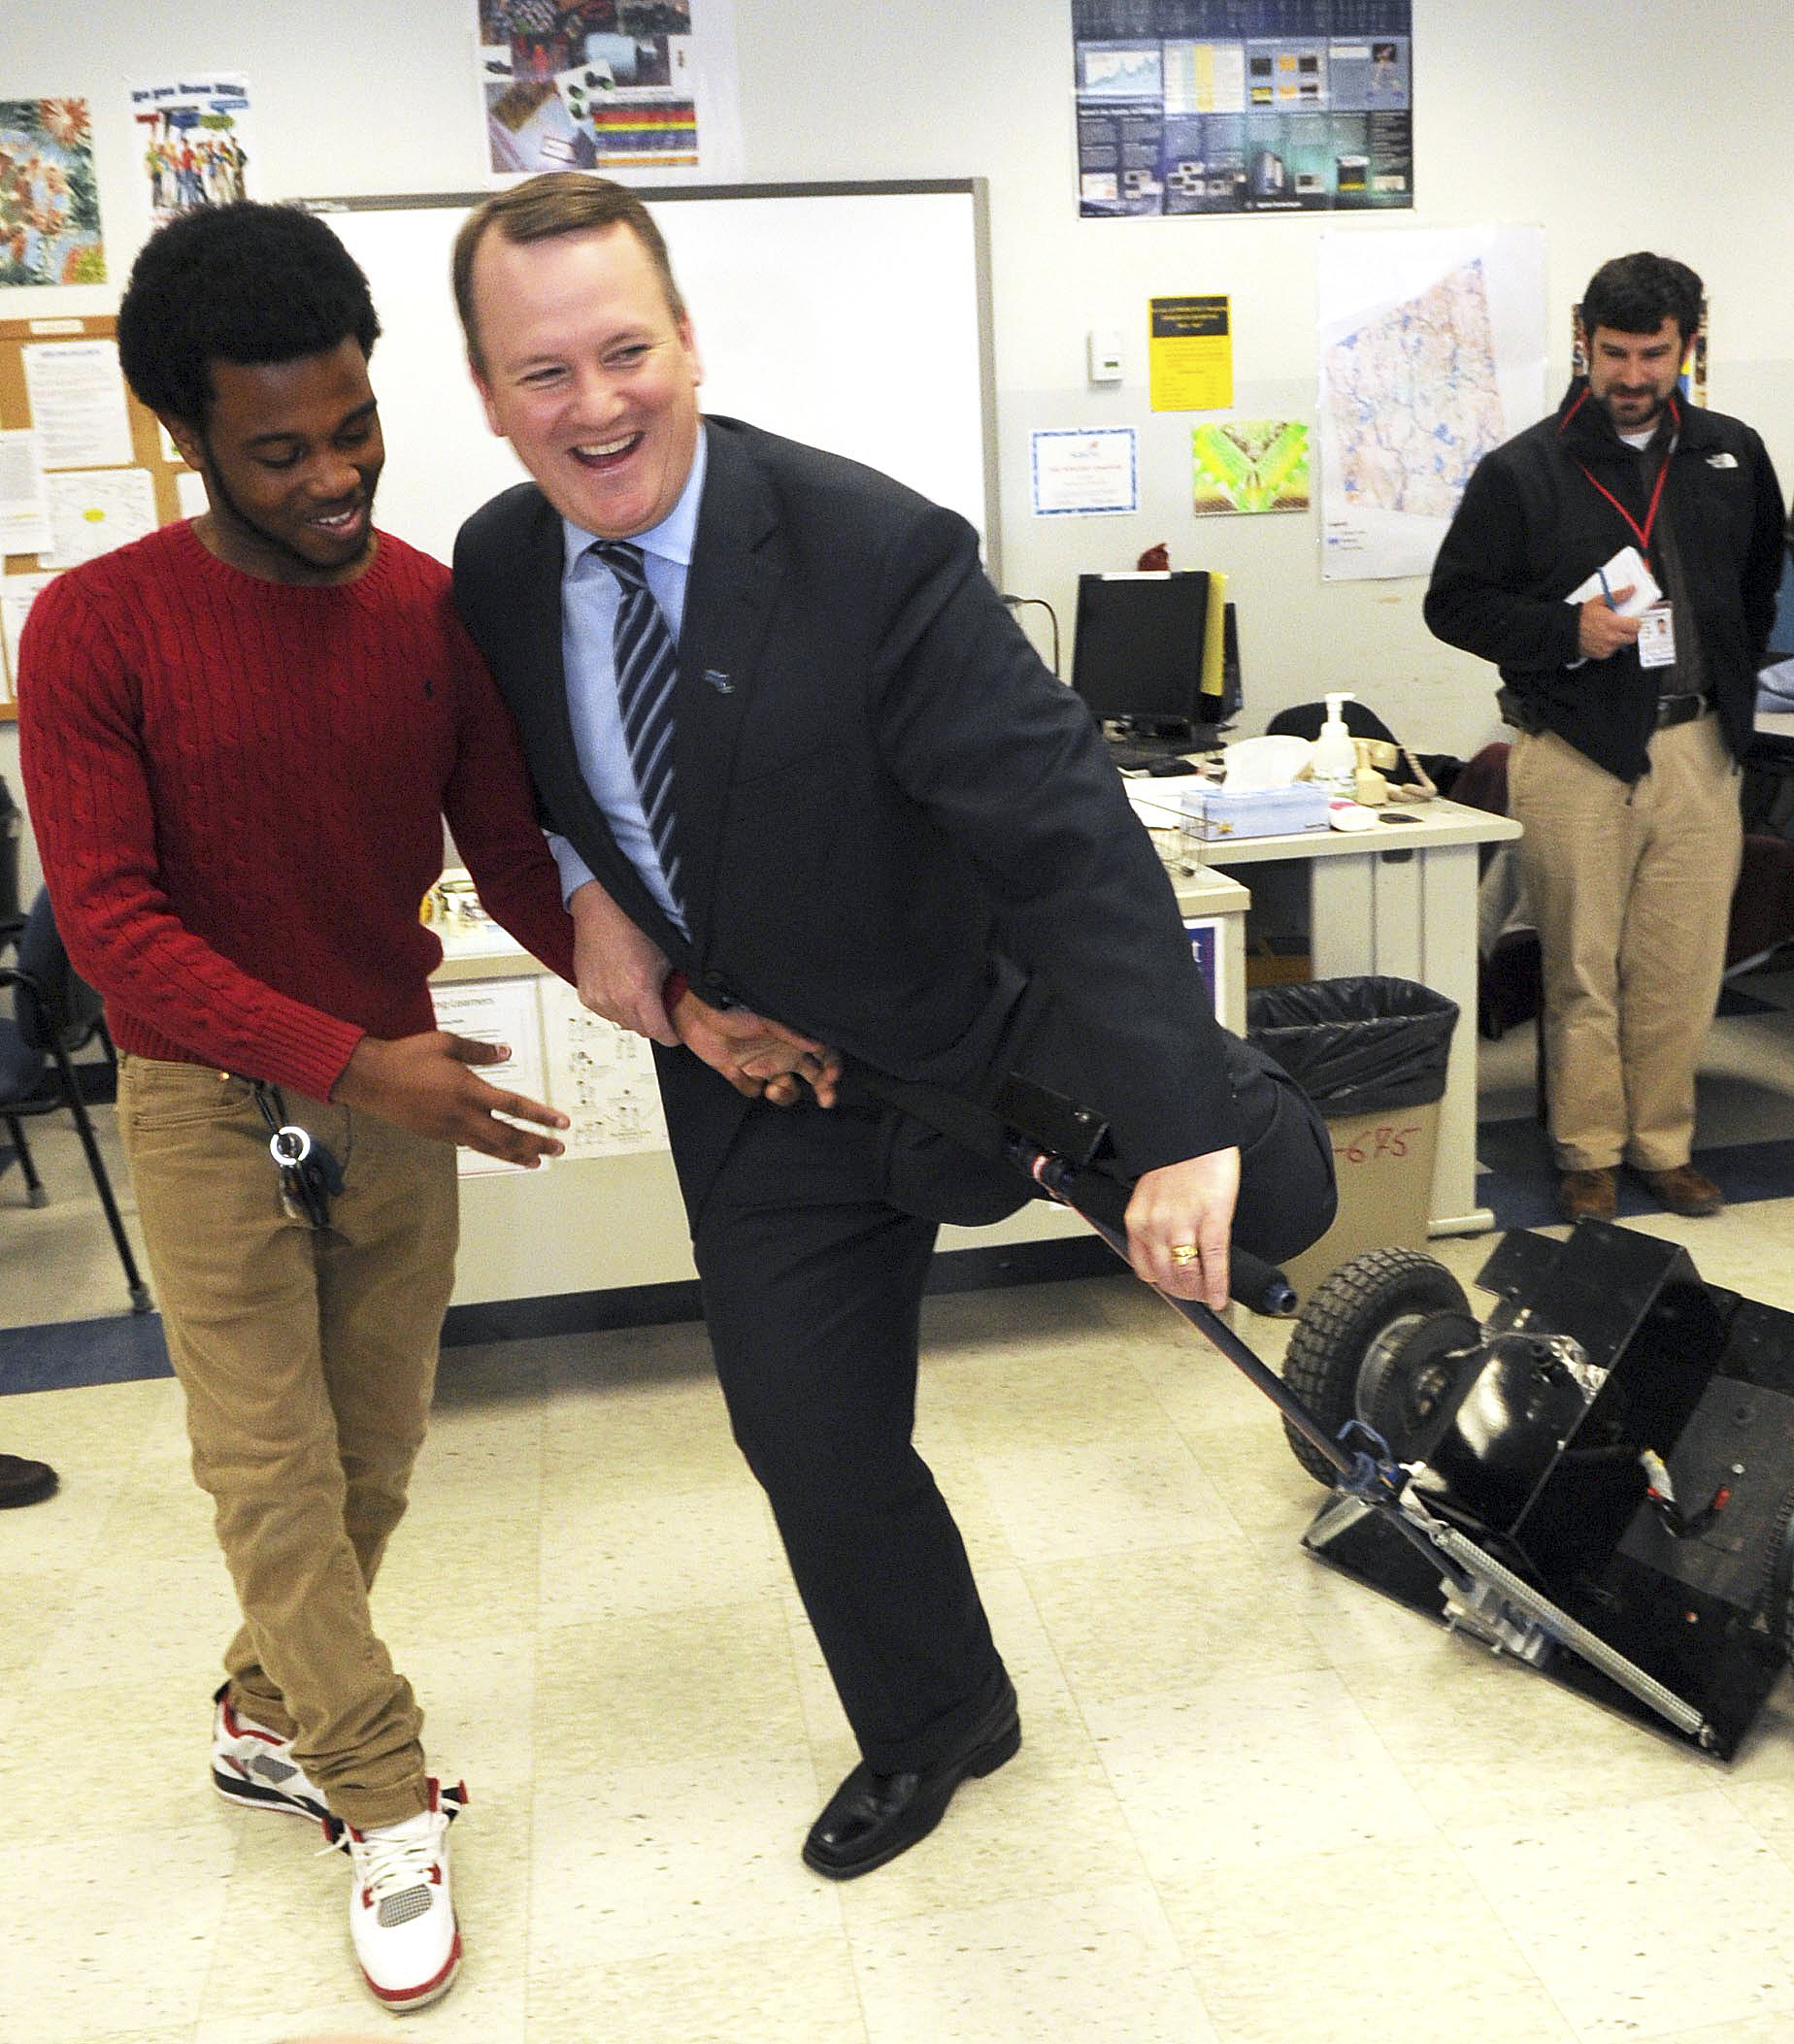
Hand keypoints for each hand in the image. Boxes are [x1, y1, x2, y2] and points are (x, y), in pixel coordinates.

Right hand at [333, 1031, 568, 1165]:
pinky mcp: (437, 1135)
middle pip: (508, 1135)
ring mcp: (449, 1129)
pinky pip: (470, 1145)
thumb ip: (478, 1050)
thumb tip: (505, 1053)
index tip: (561, 1124)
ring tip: (537, 1161)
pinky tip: (500, 1152)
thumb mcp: (445, 1043)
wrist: (370, 1079)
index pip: (514, 1105)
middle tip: (558, 1148)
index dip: (540, 1116)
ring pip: (490, 1147)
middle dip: (536, 1143)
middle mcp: (462, 1114)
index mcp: (468, 1089)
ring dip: (517, 1154)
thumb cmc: (406, 1056)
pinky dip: (489, 1151)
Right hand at [569, 879, 677, 1043]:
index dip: (670, 1036)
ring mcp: (597, 998)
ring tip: (640, 996)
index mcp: (638, 992)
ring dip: (633, 1016)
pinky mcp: (585, 994)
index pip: (658, 1033)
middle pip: (640, 1030)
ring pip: (622, 1022)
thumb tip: (686, 1002)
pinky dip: (615, 1007)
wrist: (603, 910)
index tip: (675, 1034)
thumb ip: (675, 987)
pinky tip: (622, 991)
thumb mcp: (667, 958)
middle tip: (661, 1012)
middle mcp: (615, 999)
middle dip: (653, 1025)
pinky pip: (605, 1012)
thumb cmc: (633, 926)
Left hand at [668, 986, 841, 1107]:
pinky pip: (751, 1090)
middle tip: (826, 1099)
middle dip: (823, 1089)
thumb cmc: (735, 1005)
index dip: (832, 1067)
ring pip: (785, 1090)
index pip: (823, 1054)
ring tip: (774, 1089)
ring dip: (785, 1095)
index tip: (830, 1078)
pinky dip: (746, 1084)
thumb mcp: (769, 1018)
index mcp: (794, 1037)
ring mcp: (762, 1064)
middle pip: (812, 1076)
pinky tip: (737, 1071)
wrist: (697, 1010)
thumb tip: (819, 1045)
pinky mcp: (740, 1073)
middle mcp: (783, 1053)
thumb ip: (794, 1033)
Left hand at [1124, 1146, 1240, 1309]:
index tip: (1173, 1287)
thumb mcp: (1151, 1193)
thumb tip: (1164, 1245)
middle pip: (1165, 1277)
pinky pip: (1214, 1262)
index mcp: (1138, 1220)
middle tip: (1195, 1295)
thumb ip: (1153, 1220)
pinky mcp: (1212, 1220)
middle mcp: (1156, 1226)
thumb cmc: (1176, 1157)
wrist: (1192, 1132)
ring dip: (1198, 1292)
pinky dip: (1218, 1285)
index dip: (1162, 1282)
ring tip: (1208, 1295)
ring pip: (1187, 1275)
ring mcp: (1184, 1225)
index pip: (1144, 1267)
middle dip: (1182, 1291)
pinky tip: (1221, 1296)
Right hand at [1577, 586, 1641, 659]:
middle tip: (1621, 626)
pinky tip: (1602, 639)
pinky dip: (1610, 646)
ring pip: (1622, 644)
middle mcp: (1612, 636)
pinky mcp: (1602, 654)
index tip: (1632, 620)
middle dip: (1629, 631)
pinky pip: (1612, 650)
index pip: (1636, 625)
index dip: (1635, 622)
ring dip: (1619, 639)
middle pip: (1632, 637)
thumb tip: (1631, 590)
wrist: (1568, 631)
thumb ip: (1618, 596)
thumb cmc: (1582, 617)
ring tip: (1608, 632)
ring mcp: (1607, 647)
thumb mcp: (1599, 601)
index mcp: (1613, 622)